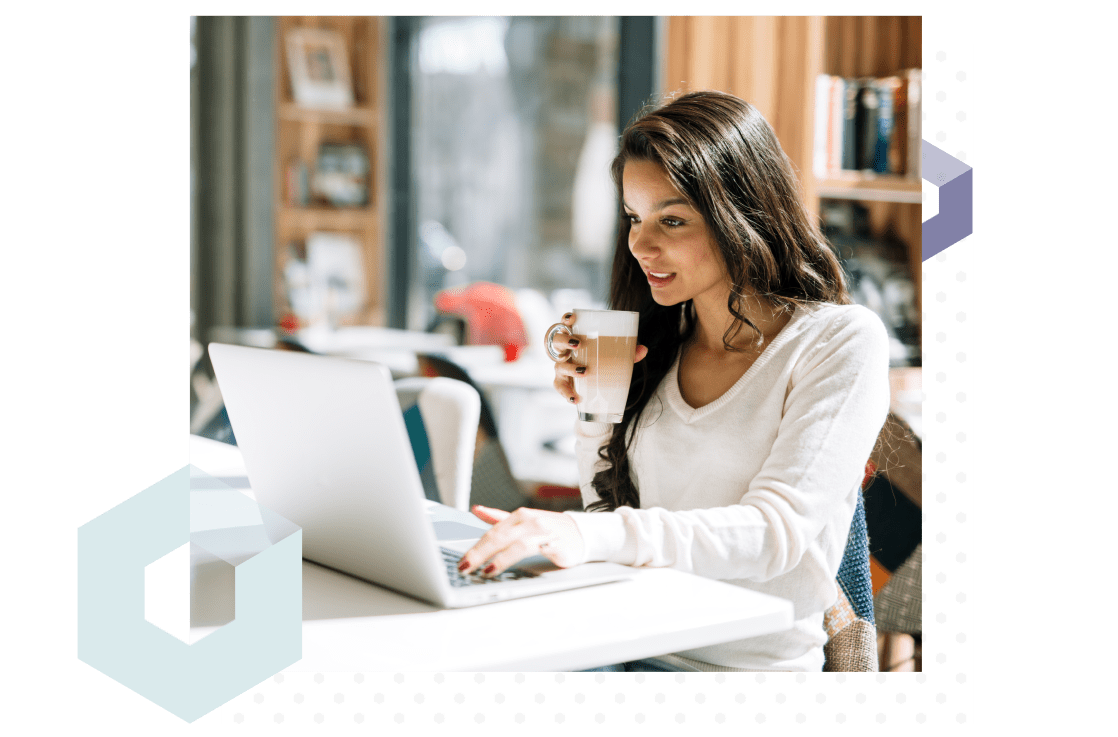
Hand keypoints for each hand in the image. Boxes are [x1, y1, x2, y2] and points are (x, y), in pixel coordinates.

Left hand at [457, 505, 586, 576]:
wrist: (582, 533)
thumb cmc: (550, 529)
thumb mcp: (523, 521)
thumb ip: (499, 517)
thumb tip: (476, 510)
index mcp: (519, 516)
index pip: (492, 532)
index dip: (475, 547)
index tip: (461, 561)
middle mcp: (529, 521)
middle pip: (498, 536)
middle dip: (479, 553)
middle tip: (464, 568)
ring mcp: (542, 531)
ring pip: (514, 542)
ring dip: (497, 558)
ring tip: (484, 571)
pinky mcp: (554, 543)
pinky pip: (532, 550)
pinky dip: (517, 558)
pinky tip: (509, 567)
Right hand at [548, 312, 647, 404]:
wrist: (593, 383)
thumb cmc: (601, 361)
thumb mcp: (613, 355)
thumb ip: (628, 351)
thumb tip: (643, 349)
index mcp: (575, 337)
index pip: (565, 324)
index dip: (565, 319)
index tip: (572, 318)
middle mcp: (564, 350)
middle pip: (556, 341)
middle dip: (564, 341)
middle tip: (578, 344)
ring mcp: (561, 366)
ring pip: (558, 365)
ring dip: (570, 368)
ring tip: (584, 371)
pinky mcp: (562, 382)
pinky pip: (560, 387)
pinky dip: (567, 393)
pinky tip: (576, 399)